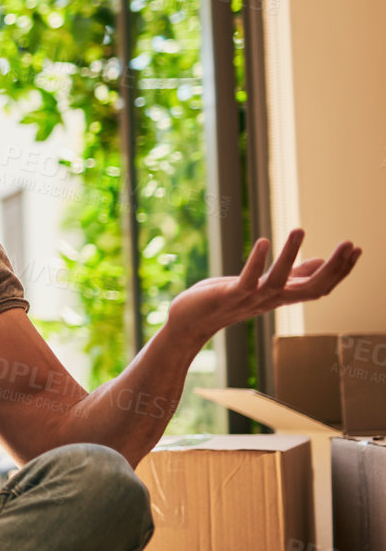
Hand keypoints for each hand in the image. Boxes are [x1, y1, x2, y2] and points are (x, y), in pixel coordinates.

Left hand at [167, 228, 360, 343]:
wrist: (191, 321)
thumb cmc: (227, 300)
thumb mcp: (264, 285)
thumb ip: (292, 275)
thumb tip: (318, 261)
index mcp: (282, 296)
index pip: (321, 287)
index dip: (341, 270)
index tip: (357, 249)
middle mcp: (272, 300)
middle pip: (312, 289)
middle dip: (334, 267)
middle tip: (349, 244)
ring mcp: (252, 299)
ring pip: (279, 281)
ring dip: (290, 255)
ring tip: (299, 229)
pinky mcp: (230, 295)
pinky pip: (247, 279)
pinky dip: (256, 261)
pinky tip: (265, 241)